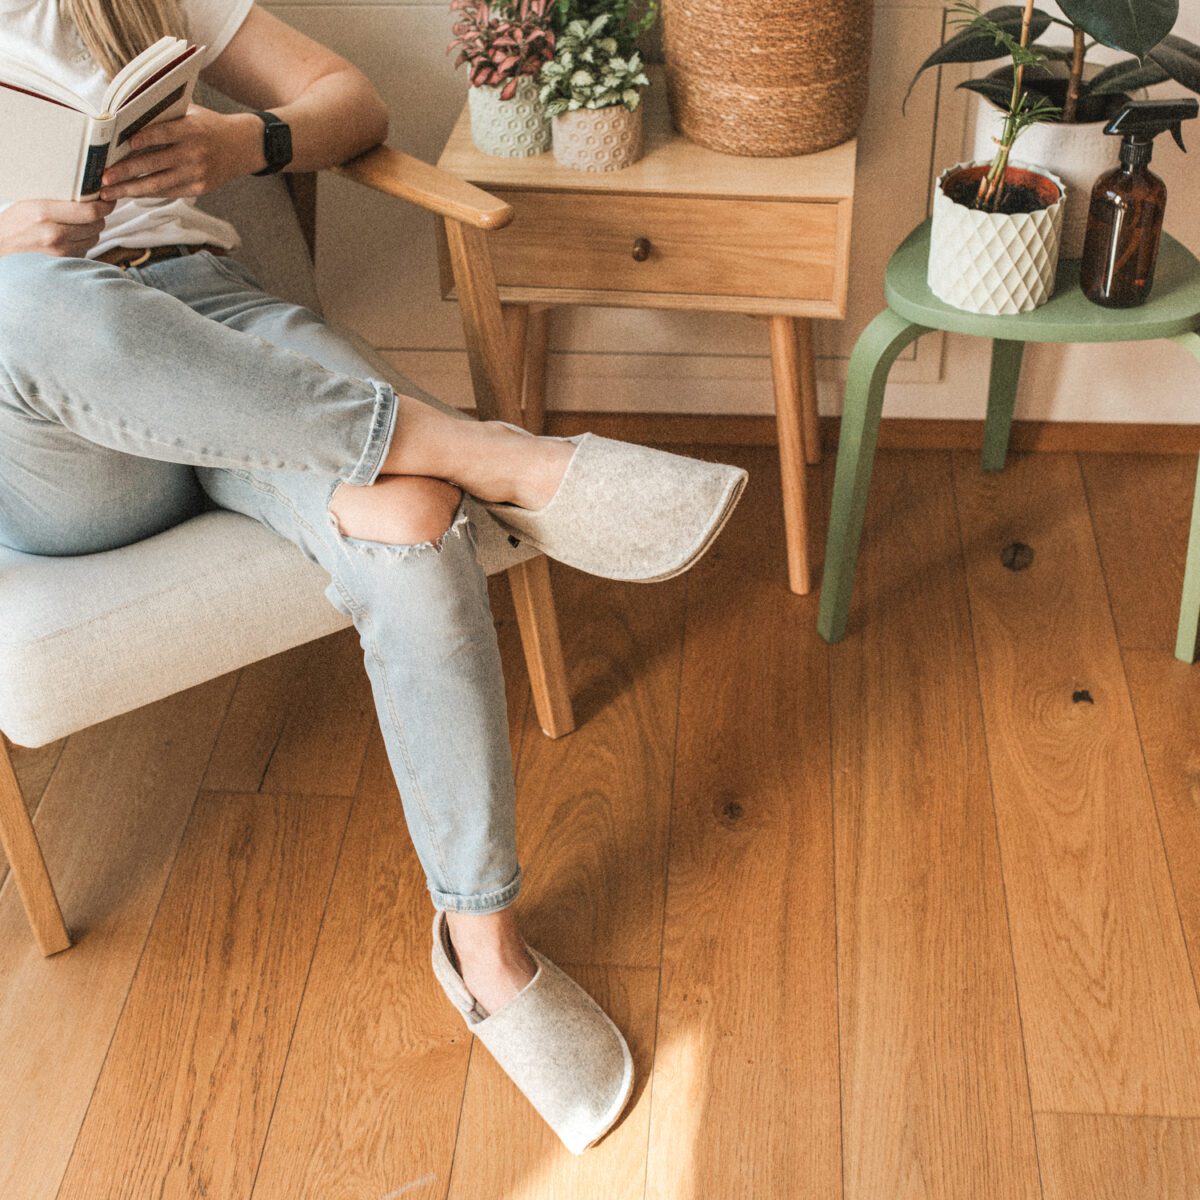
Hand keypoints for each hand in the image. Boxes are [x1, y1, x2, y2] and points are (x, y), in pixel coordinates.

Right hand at [0, 198, 115, 256]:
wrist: (0, 246)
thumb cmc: (14, 222)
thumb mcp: (30, 203)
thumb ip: (56, 199)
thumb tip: (86, 192)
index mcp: (44, 213)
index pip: (90, 211)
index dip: (105, 205)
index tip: (109, 199)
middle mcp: (54, 234)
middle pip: (96, 225)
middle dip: (100, 216)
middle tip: (96, 209)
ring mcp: (60, 251)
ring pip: (94, 239)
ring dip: (93, 230)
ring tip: (82, 223)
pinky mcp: (63, 263)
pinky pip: (85, 250)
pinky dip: (84, 242)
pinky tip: (73, 236)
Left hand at [99, 105, 264, 200]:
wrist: (244, 146)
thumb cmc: (209, 125)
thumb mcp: (191, 112)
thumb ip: (164, 114)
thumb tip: (126, 111)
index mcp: (192, 129)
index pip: (162, 134)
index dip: (142, 139)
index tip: (121, 144)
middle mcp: (195, 154)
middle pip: (153, 164)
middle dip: (125, 172)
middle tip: (103, 178)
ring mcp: (198, 174)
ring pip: (158, 184)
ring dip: (131, 189)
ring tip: (109, 193)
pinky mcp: (200, 189)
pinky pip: (169, 192)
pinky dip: (148, 193)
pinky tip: (131, 193)